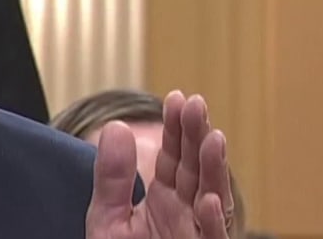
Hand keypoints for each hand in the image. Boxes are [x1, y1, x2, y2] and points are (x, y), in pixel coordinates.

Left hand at [86, 91, 233, 238]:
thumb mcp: (107, 219)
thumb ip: (112, 178)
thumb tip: (115, 127)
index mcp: (166, 201)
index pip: (176, 159)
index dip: (177, 129)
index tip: (177, 97)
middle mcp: (187, 216)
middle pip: (197, 171)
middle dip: (197, 137)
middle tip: (195, 103)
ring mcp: (196, 237)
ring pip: (213, 201)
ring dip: (214, 170)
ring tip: (212, 138)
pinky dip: (212, 223)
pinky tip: (209, 200)